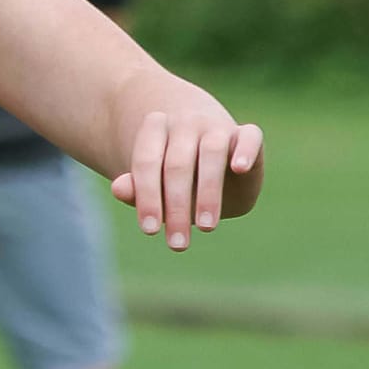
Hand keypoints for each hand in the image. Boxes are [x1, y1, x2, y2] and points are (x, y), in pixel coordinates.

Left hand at [111, 109, 264, 250]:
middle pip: (177, 164)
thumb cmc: (176, 178)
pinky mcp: (247, 134)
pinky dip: (246, 150)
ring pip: (212, 153)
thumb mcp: (157, 187)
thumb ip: (137, 188)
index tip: (149, 231)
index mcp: (155, 130)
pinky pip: (250, 136)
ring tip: (205, 227)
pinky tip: (240, 168)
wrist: (213, 156)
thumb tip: (117, 188)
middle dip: (176, 207)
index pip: (146, 163)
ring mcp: (217, 126)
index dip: (147, 197)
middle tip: (177, 245)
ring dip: (208, 193)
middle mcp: (185, 123)